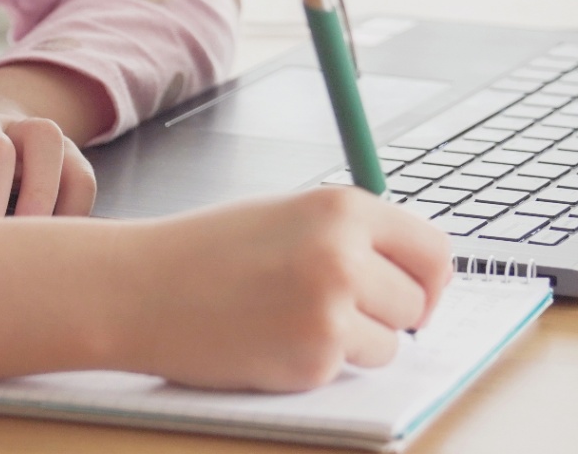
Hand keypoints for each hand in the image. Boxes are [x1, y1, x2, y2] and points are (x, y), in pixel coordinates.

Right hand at [107, 188, 454, 391]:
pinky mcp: (311, 359)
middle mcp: (346, 254)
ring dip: (356, 343)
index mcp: (345, 207)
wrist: (142, 287)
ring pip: (390, 344)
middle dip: (391, 314)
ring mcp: (330, 310)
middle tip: (342, 310)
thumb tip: (419, 273)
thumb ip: (355, 235)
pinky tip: (273, 340)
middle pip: (419, 301)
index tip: (416, 292)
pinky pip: (347, 371)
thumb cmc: (212, 251)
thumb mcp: (293, 215)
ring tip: (294, 318)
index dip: (429, 278)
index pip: (435, 250)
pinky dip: (319, 364)